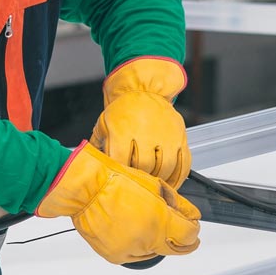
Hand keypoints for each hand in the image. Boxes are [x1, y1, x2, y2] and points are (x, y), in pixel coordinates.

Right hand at [36, 142, 200, 264]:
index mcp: (160, 221)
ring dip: (157, 242)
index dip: (194, 230)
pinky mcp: (116, 256)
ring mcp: (131, 251)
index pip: (189, 235)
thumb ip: (178, 204)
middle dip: (183, 242)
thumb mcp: (155, 186)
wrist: (86, 191)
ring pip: (155, 253)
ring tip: (147, 223)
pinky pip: (135, 255)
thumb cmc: (116, 182)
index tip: (193, 226)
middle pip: (176, 249)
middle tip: (184, 235)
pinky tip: (133, 231)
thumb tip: (191, 215)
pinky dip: (139, 246)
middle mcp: (147, 241)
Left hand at [89, 57, 191, 188]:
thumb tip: (92, 166)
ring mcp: (166, 135)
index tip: (120, 180)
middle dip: (140, 177)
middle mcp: (146, 132)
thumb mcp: (104, 124)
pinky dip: (178, 177)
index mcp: (123, 130)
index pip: (121, 161)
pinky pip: (184, 162)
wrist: (144, 90)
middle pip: (144, 166)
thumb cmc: (122, 111)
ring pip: (165, 167)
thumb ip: (98, 146)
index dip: (121, 173)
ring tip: (152, 184)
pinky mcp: (180, 136)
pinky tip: (171, 183)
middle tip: (137, 183)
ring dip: (159, 179)